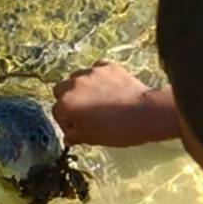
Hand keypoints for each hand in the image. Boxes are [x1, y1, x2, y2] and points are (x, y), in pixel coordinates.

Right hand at [52, 61, 178, 147]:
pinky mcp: (107, 66)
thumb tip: (69, 137)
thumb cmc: (117, 129)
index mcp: (66, 103)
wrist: (144, 113)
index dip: (67, 123)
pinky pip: (96, 70)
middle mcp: (74, 84)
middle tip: (83, 112)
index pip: (57, 112)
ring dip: (82, 88)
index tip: (77, 129)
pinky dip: (99, 78)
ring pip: (77, 78)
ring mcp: (91, 72)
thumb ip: (76, 135)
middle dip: (69, 100)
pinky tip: (109, 89)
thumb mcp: (92, 138)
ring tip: (97, 99)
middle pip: (61, 90)